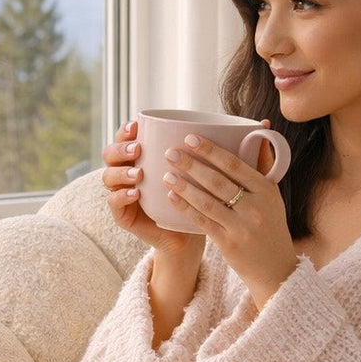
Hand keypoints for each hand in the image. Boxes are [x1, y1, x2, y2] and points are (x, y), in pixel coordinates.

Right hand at [100, 120, 202, 258]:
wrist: (188, 235)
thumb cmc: (196, 199)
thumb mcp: (200, 173)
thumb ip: (213, 151)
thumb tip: (252, 130)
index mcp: (140, 158)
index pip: (124, 138)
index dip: (125, 130)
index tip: (137, 126)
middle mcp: (127, 173)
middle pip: (110, 154)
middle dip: (121, 148)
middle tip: (138, 149)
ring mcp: (122, 193)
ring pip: (108, 177)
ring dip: (122, 172)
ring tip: (138, 174)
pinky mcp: (123, 215)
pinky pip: (113, 203)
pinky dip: (122, 196)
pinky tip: (136, 194)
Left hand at [160, 129, 297, 305]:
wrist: (275, 267)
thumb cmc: (270, 224)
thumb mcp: (272, 195)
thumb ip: (263, 163)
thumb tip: (260, 127)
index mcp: (267, 190)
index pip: (235, 164)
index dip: (211, 150)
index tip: (190, 137)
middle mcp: (256, 207)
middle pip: (218, 181)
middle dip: (192, 165)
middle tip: (170, 152)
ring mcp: (242, 227)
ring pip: (208, 201)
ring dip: (184, 186)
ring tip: (166, 174)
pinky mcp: (229, 244)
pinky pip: (203, 222)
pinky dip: (186, 208)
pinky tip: (171, 197)